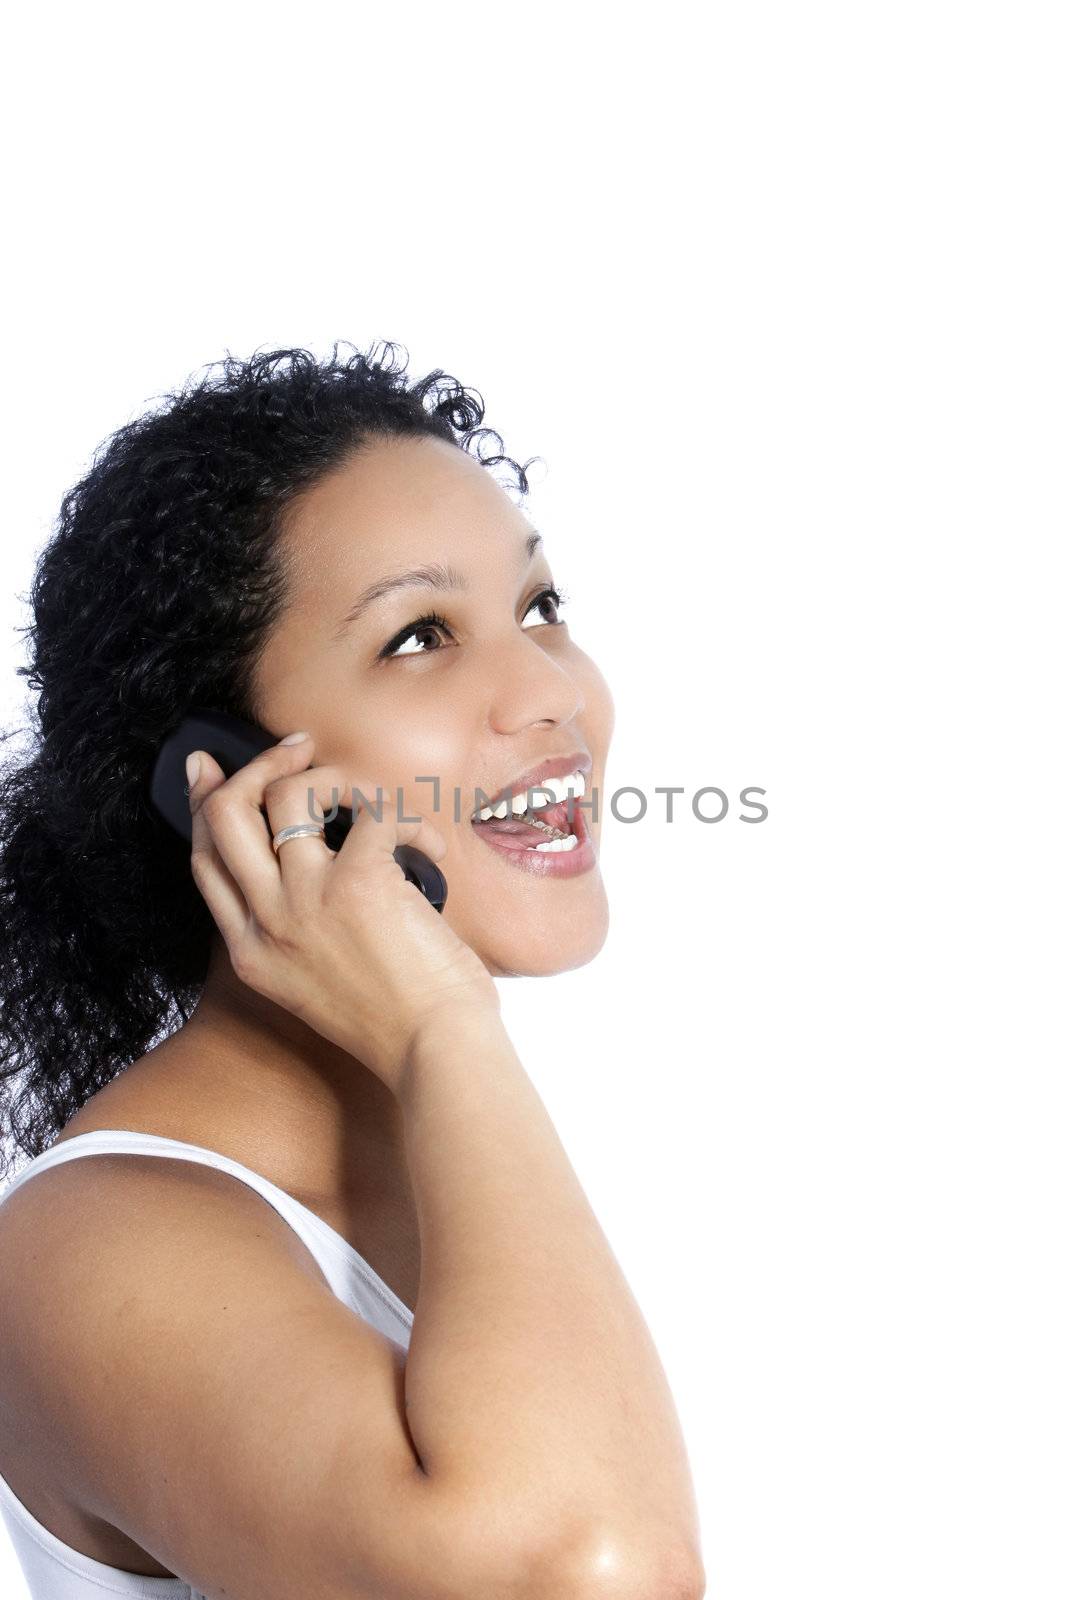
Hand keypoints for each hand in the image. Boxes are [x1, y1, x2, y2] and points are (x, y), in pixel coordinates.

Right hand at [186, 730, 499, 1093]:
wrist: (436, 1054)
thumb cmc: (396, 1022)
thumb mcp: (316, 982)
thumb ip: (298, 930)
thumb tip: (311, 860)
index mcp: (251, 952)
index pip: (205, 862)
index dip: (203, 807)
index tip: (208, 769)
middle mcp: (268, 923)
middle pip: (225, 818)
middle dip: (254, 768)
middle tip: (294, 748)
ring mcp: (308, 901)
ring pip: (288, 798)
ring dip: (330, 776)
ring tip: (368, 794)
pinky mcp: (360, 882)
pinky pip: (375, 813)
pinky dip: (408, 819)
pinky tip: (431, 847)